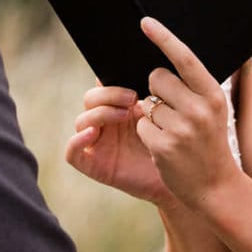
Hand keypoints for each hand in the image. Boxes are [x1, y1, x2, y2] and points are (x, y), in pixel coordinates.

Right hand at [66, 85, 176, 207]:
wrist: (179, 177)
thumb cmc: (173, 146)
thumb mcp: (163, 116)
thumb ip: (151, 98)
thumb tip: (152, 74)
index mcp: (118, 108)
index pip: (102, 86)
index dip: (111, 80)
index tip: (133, 82)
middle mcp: (105, 124)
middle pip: (90, 99)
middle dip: (109, 94)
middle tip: (132, 98)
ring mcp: (97, 144)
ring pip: (81, 121)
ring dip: (100, 113)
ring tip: (124, 115)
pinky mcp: (92, 165)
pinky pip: (72, 153)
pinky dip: (76, 141)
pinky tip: (93, 133)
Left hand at [133, 17, 240, 211]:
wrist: (217, 187)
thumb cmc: (210, 144)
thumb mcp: (212, 111)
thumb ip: (192, 88)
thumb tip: (160, 66)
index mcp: (213, 95)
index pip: (185, 58)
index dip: (164, 38)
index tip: (145, 22)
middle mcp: (200, 109)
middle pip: (157, 77)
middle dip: (155, 89)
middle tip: (171, 108)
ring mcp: (182, 128)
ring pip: (146, 103)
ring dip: (152, 116)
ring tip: (173, 133)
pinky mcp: (165, 146)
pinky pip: (142, 125)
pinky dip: (148, 134)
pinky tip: (165, 146)